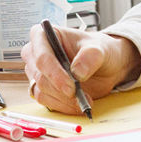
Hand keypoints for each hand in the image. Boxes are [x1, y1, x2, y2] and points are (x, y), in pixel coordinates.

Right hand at [21, 24, 140, 114]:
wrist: (104, 66)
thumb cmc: (99, 51)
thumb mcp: (101, 49)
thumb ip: (91, 56)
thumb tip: (78, 72)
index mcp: (44, 35)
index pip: (42, 55)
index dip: (54, 73)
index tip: (71, 86)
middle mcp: (35, 53)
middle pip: (40, 76)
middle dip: (61, 89)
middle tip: (80, 96)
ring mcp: (37, 72)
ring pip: (42, 91)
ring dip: (64, 100)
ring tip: (85, 100)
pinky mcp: (42, 88)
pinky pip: (46, 101)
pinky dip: (63, 106)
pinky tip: (77, 105)